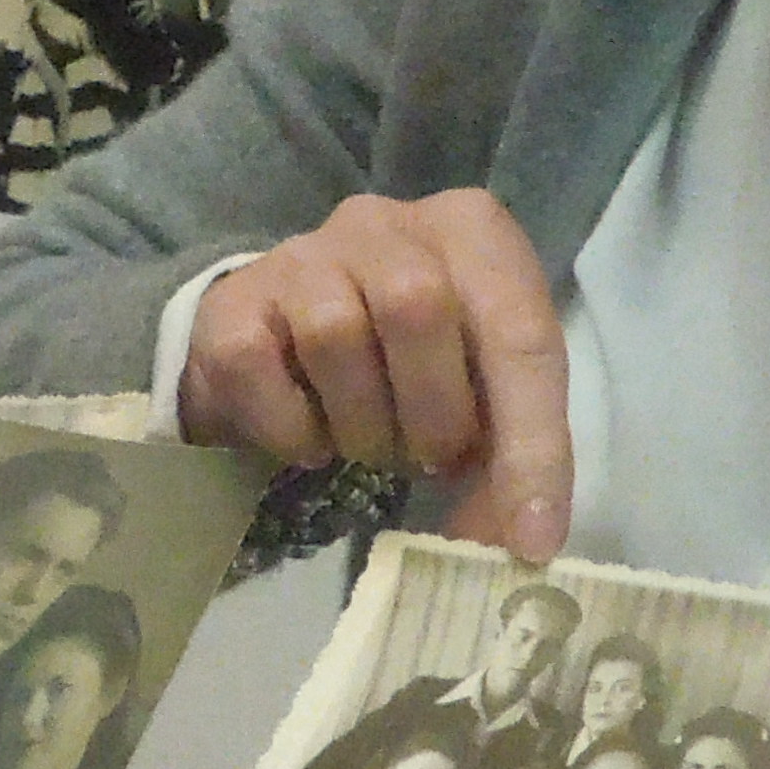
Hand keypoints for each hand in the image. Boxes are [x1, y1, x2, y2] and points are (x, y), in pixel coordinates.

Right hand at [182, 189, 572, 561]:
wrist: (284, 341)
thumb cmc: (406, 365)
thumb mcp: (474, 396)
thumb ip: (505, 463)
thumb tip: (521, 547)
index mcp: (471, 232)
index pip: (520, 333)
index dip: (534, 445)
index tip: (532, 539)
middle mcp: (386, 221)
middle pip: (418, 308)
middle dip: (433, 414)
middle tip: (431, 459)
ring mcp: (303, 251)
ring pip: (335, 332)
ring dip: (362, 424)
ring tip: (370, 443)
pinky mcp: (236, 297)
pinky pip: (258, 365)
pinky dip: (292, 429)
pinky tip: (311, 438)